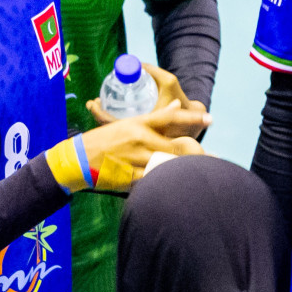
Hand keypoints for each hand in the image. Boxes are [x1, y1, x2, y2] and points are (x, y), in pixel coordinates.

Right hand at [81, 100, 208, 170]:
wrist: (77, 159)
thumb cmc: (105, 140)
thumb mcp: (128, 123)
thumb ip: (156, 117)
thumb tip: (176, 106)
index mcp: (139, 124)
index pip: (169, 118)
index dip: (192, 117)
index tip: (210, 118)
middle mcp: (139, 140)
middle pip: (175, 146)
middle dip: (196, 153)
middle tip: (213, 158)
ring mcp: (135, 159)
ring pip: (167, 164)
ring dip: (182, 169)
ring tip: (198, 173)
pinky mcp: (130, 176)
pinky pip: (153, 179)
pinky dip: (164, 181)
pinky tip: (174, 185)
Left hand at [87, 63, 208, 137]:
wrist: (195, 121)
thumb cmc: (180, 100)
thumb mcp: (169, 84)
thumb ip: (153, 73)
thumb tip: (136, 64)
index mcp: (142, 126)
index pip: (111, 122)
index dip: (98, 112)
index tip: (92, 101)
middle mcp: (138, 138)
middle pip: (109, 130)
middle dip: (97, 116)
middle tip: (92, 103)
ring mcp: (139, 142)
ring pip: (115, 133)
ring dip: (102, 119)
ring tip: (98, 107)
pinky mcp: (141, 142)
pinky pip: (122, 134)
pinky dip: (112, 124)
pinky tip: (109, 115)